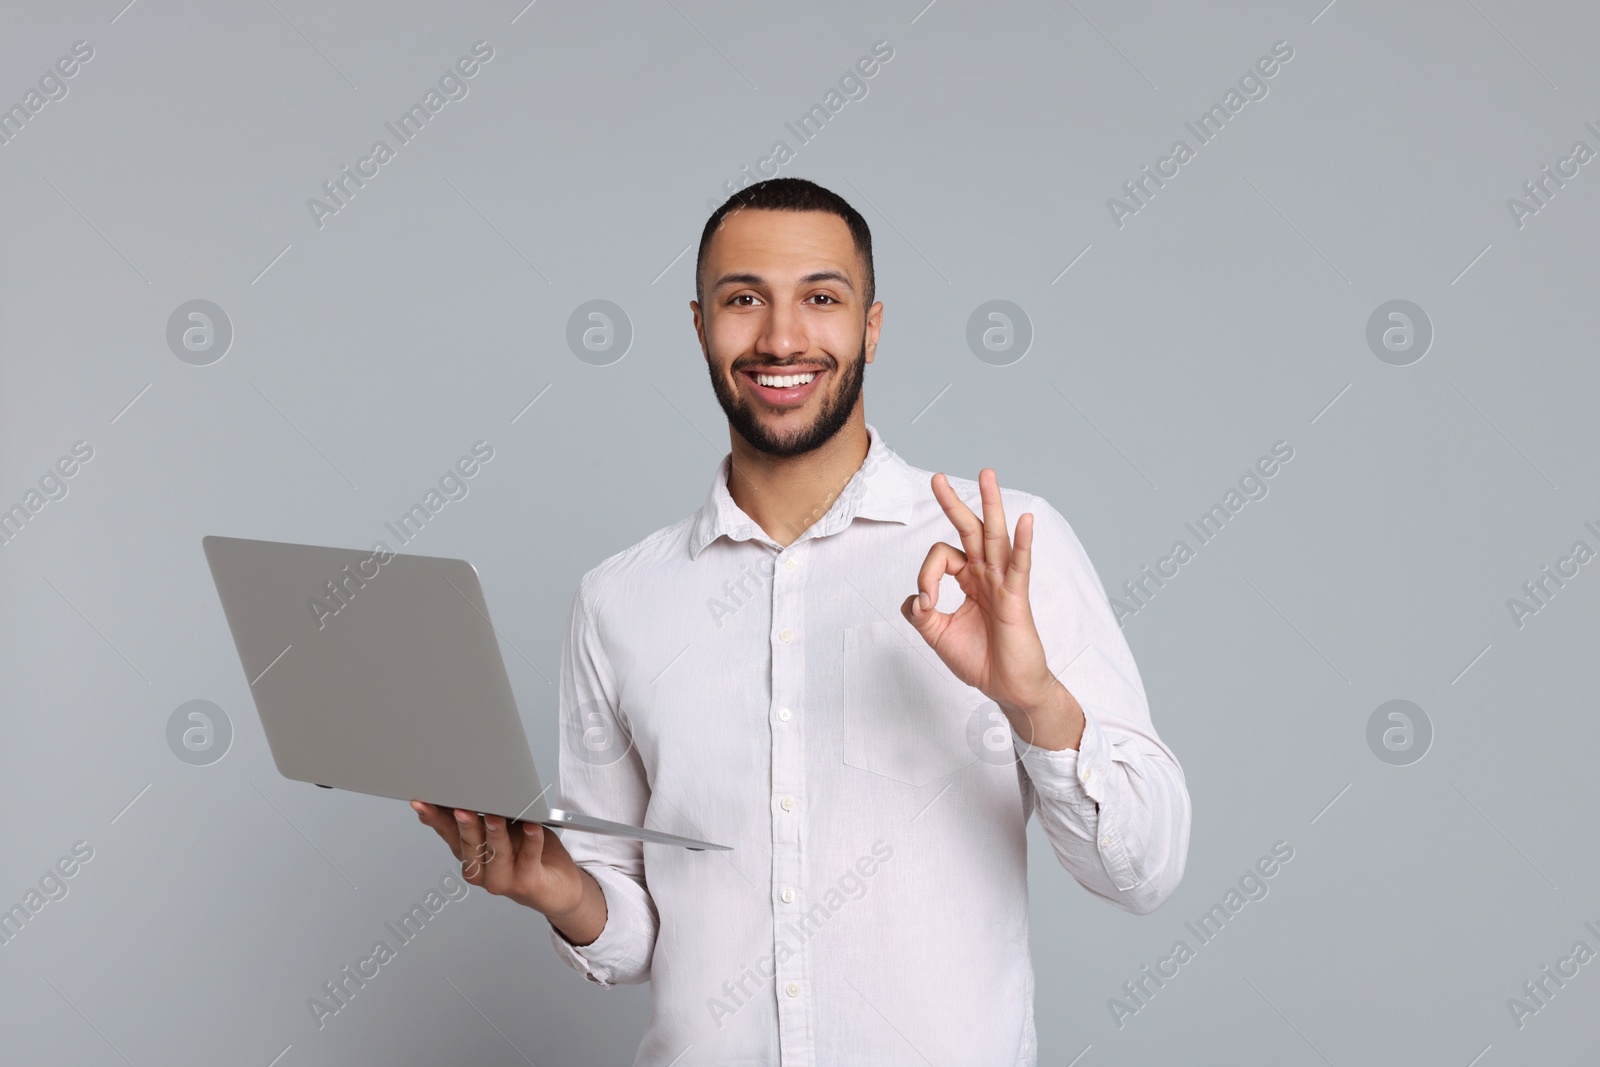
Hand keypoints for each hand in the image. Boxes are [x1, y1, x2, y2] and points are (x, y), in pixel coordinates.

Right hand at [411, 800, 606, 942]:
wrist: (558, 888)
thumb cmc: (528, 855)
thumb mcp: (504, 830)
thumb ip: (489, 815)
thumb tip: (478, 788)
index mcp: (470, 855)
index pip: (447, 833)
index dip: (434, 818)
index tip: (422, 802)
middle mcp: (480, 871)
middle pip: (469, 844)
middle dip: (464, 825)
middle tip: (460, 807)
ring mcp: (502, 880)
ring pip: (495, 853)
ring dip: (495, 833)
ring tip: (495, 816)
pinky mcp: (526, 882)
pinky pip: (529, 856)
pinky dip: (532, 839)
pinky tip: (533, 827)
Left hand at [900, 469, 1083, 749]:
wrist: (1007, 688)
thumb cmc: (980, 660)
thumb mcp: (937, 635)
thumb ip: (920, 613)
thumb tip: (915, 596)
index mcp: (968, 580)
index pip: (943, 557)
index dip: (928, 573)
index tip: (926, 600)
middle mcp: (986, 575)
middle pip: (970, 530)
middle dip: (954, 503)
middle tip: (938, 477)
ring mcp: (1003, 583)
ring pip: (995, 537)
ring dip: (990, 505)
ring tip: (987, 475)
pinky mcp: (1017, 598)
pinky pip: (1020, 566)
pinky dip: (1022, 543)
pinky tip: (1025, 521)